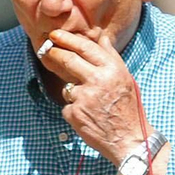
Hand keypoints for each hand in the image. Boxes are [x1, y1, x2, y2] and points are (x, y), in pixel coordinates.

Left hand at [42, 28, 153, 164]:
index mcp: (112, 70)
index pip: (86, 48)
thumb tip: (102, 38)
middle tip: (46, 49)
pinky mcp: (74, 113)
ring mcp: (84, 97)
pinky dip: (74, 110)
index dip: (68, 39)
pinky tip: (87, 117)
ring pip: (67, 86)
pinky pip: (67, 105)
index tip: (55, 35)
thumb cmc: (128, 109)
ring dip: (73, 92)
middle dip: (55, 53)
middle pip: (69, 60)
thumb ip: (112, 58)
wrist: (128, 140)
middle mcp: (98, 80)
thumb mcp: (126, 79)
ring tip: (89, 104)